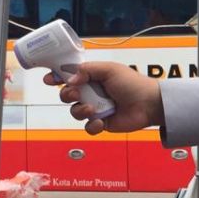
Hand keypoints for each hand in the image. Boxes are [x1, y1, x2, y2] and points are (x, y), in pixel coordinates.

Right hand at [47, 62, 163, 134]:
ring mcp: (96, 108)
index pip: (70, 76)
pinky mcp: (101, 123)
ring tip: (92, 109)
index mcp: (93, 77)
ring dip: (80, 111)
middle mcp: (92, 92)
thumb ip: (88, 70)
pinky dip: (92, 125)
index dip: (57, 77)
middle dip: (67, 95)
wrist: (148, 104)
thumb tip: (71, 80)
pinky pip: (88, 127)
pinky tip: (102, 121)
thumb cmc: (132, 84)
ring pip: (75, 112)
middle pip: (67, 94)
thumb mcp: (109, 70)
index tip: (49, 79)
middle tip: (76, 94)